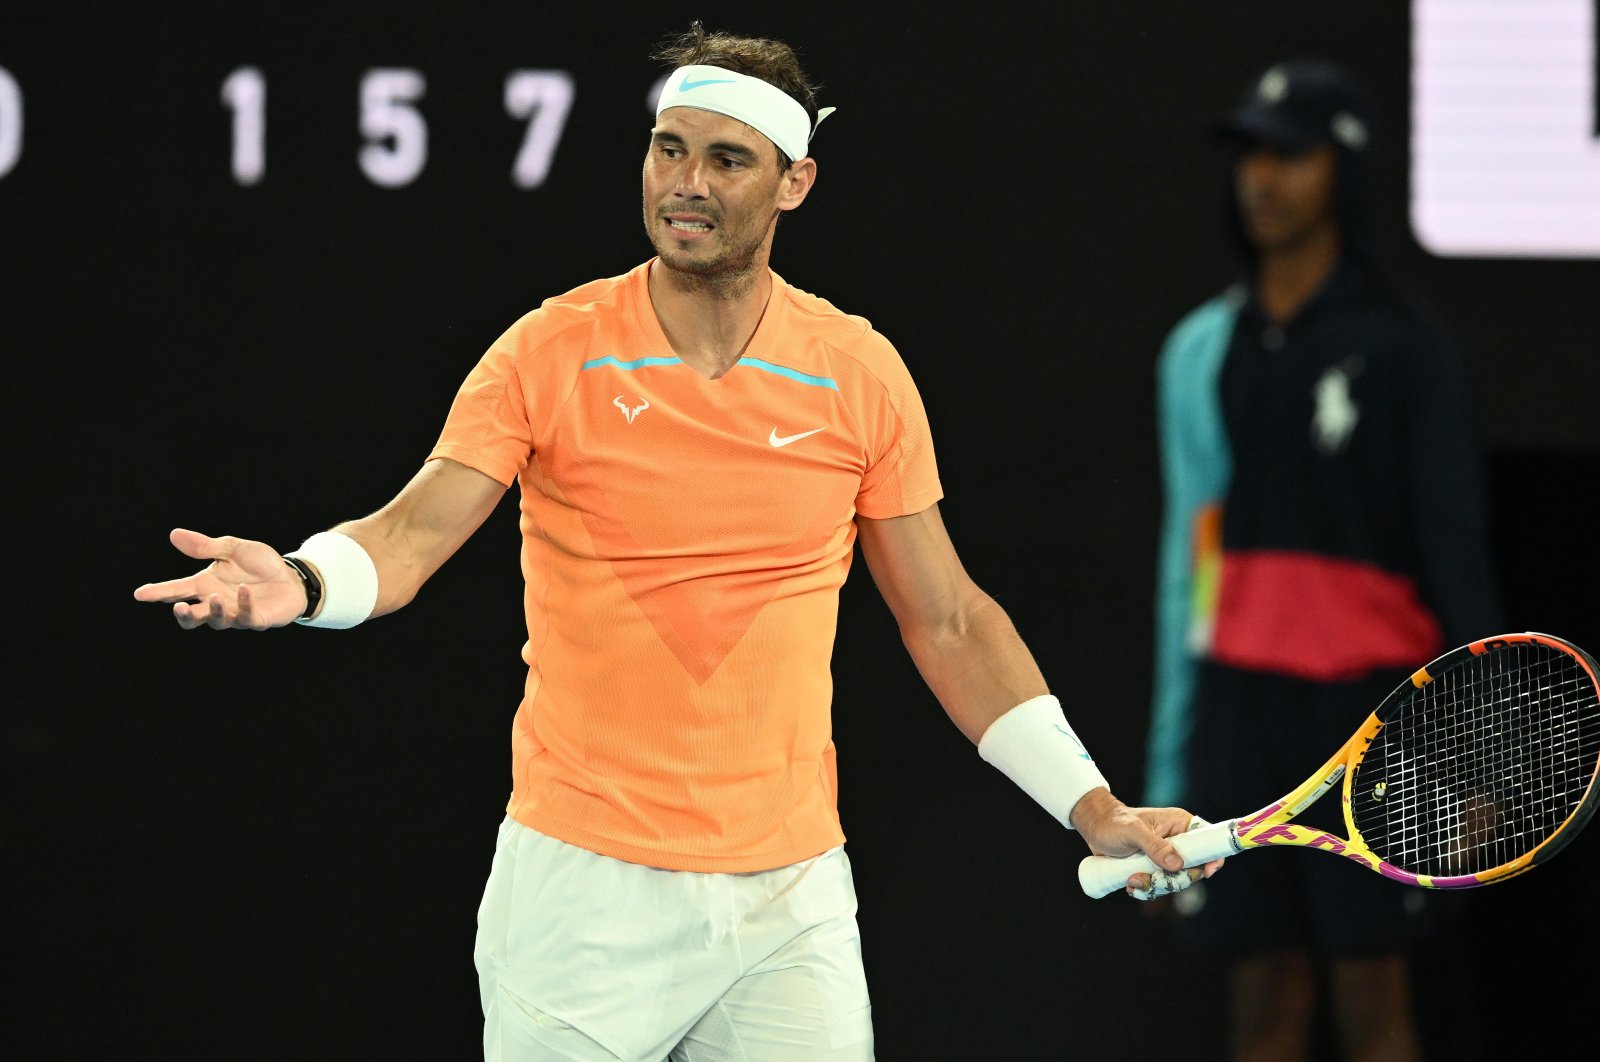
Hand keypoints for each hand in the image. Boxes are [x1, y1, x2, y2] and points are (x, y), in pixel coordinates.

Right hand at [133, 528, 305, 629]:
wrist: (291, 576)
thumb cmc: (259, 564)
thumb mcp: (232, 549)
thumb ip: (204, 546)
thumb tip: (174, 535)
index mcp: (205, 584)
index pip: (177, 590)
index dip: (158, 592)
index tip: (139, 594)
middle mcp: (217, 602)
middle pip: (193, 617)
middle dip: (184, 615)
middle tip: (178, 607)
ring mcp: (236, 613)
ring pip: (217, 621)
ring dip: (215, 611)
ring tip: (216, 597)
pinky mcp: (256, 619)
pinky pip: (247, 617)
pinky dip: (244, 604)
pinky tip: (245, 590)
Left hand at [1070, 789, 1223, 899]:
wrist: (1094, 829)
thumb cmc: (1113, 822)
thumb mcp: (1133, 832)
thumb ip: (1154, 846)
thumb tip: (1177, 864)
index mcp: (1180, 825)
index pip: (1207, 841)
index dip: (1212, 858)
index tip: (1205, 873)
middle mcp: (1177, 842)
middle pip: (1193, 870)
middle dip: (1173, 880)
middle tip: (1152, 879)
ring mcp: (1166, 857)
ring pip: (1175, 882)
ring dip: (1154, 886)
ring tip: (1132, 879)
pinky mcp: (1154, 869)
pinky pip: (1160, 887)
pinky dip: (1146, 890)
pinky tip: (1130, 884)